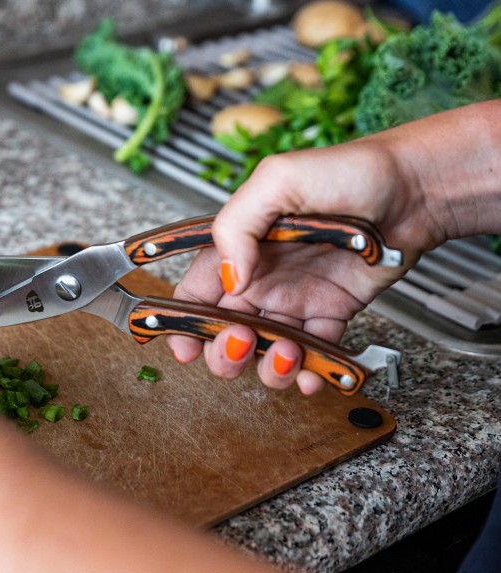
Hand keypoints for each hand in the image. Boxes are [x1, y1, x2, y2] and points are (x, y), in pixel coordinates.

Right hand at [168, 136, 441, 393]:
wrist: (416, 189)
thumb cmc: (350, 171)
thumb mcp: (279, 180)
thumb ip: (237, 226)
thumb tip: (227, 278)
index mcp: (239, 247)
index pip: (196, 291)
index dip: (182, 322)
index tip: (183, 346)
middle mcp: (262, 278)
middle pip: (223, 332)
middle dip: (225, 352)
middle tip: (243, 342)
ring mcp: (295, 299)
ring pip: (265, 351)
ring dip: (269, 367)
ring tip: (288, 352)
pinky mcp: (331, 313)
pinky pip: (313, 354)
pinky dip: (310, 374)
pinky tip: (312, 375)